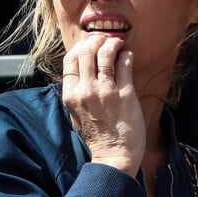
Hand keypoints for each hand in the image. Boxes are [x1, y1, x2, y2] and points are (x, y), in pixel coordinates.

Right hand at [61, 35, 145, 176]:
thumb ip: (76, 92)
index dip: (80, 47)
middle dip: (96, 40)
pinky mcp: (125, 94)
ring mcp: (105, 91)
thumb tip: (82, 70)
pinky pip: (125, 64)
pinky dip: (126, 55)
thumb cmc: (97, 136)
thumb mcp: (76, 113)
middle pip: (86, 51)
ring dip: (113, 43)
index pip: (70, 59)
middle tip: (106, 40)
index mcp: (71, 95)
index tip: (90, 45)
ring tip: (118, 44)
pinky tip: (127, 56)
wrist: (114, 156)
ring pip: (106, 53)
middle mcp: (86, 90)